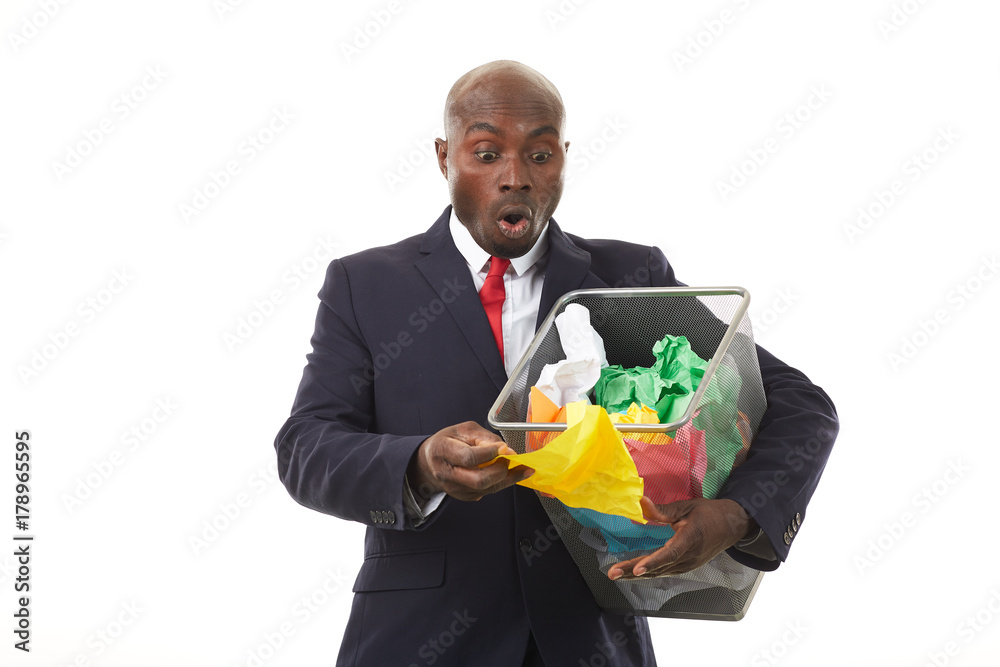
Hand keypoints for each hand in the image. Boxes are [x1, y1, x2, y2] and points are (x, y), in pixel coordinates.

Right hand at [408, 421, 532, 501]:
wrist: (432, 459)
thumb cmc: (449, 441)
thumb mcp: (465, 430)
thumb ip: (485, 438)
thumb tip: (506, 450)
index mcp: (443, 450)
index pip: (469, 457)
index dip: (490, 454)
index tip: (505, 448)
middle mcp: (446, 472)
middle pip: (479, 479)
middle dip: (501, 470)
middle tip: (511, 460)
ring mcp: (453, 488)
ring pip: (486, 489)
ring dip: (507, 478)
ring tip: (520, 468)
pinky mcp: (462, 496)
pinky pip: (487, 493)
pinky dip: (501, 484)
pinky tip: (507, 474)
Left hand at [607, 497, 755, 579]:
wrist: (732, 526)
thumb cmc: (710, 514)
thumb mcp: (687, 506)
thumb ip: (663, 510)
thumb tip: (641, 502)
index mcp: (691, 538)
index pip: (670, 553)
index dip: (653, 562)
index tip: (638, 569)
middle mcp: (690, 556)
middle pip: (659, 567)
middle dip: (633, 571)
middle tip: (613, 573)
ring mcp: (688, 565)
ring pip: (659, 572)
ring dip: (636, 574)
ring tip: (616, 574)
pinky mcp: (686, 567)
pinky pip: (664, 572)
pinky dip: (648, 572)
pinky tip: (632, 572)